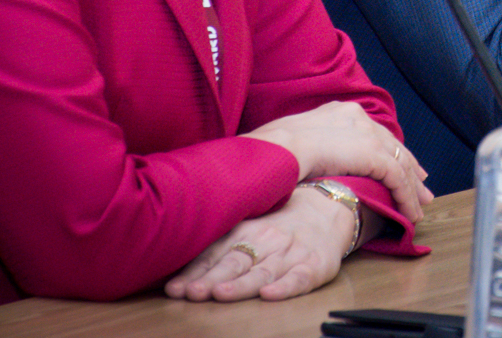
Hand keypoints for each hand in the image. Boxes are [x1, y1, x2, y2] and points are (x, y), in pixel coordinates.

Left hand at [166, 185, 352, 301]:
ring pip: (263, 272)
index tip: (174, 288)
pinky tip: (270, 295)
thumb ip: (218, 245)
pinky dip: (285, 287)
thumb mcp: (249, 225)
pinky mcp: (315, 265)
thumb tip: (172, 261)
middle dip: (212, 279)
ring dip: (241, 285)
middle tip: (191, 292)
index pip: (215, 253)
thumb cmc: (279, 223)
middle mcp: (266, 240)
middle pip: (236, 263)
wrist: (329, 208)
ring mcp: (290, 253)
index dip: (194, 271)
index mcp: (246, 230)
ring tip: (220, 294)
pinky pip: (299, 278)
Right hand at [243, 101, 432, 222]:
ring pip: (400, 163)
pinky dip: (406, 198)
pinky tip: (410, 214)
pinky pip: (397, 179)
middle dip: (410, 169)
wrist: (275, 150)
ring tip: (418, 209)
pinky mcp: (373, 154)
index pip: (373, 133)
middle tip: (422, 188)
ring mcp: (367, 135)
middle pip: (392, 145)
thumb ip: (315, 148)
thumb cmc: (273, 151)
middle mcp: (358, 117)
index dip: (389, 152)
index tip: (400, 167)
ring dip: (411, 189)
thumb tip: (316, 162)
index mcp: (340, 112)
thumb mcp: (297, 142)